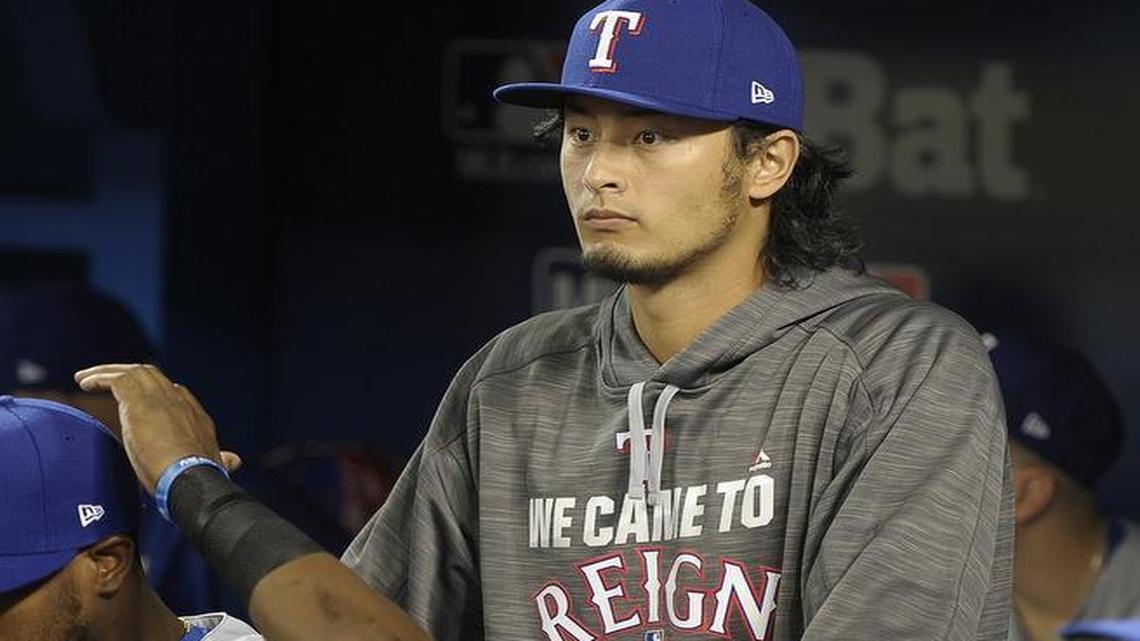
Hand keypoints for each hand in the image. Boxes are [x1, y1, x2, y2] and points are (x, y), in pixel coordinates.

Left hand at [74, 364, 226, 493]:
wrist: (191, 476)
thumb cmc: (199, 476)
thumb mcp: (212, 463)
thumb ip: (221, 458)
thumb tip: (235, 460)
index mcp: (195, 414)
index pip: (175, 391)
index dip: (155, 391)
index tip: (137, 398)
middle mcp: (178, 400)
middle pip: (152, 375)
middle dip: (129, 375)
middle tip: (107, 380)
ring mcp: (159, 398)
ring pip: (133, 371)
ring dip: (108, 372)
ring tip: (88, 378)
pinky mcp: (138, 403)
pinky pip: (116, 379)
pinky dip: (99, 377)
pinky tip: (85, 383)